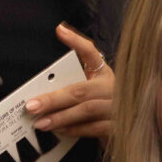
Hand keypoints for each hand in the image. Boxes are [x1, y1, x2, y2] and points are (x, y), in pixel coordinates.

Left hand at [24, 24, 114, 139]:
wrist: (129, 129)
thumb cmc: (101, 106)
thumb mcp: (90, 88)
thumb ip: (70, 78)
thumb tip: (52, 50)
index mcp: (104, 74)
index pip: (91, 53)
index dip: (76, 41)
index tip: (60, 31)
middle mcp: (112, 88)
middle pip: (81, 90)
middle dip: (53, 98)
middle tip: (32, 105)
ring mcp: (118, 108)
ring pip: (88, 109)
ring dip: (62, 116)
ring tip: (41, 122)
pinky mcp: (119, 127)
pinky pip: (95, 128)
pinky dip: (75, 129)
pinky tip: (59, 131)